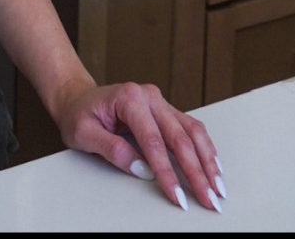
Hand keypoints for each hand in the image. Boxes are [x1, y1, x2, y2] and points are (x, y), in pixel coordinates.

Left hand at [52, 77, 225, 211]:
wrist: (77, 98)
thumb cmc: (78, 113)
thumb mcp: (83, 132)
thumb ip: (112, 149)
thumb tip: (143, 169)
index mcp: (129, 97)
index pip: (153, 140)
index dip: (167, 172)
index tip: (177, 196)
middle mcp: (149, 96)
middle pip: (179, 137)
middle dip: (197, 172)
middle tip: (208, 199)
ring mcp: (159, 102)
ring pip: (192, 131)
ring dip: (207, 161)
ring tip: (217, 188)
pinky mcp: (165, 110)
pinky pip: (190, 128)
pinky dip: (204, 149)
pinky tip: (213, 167)